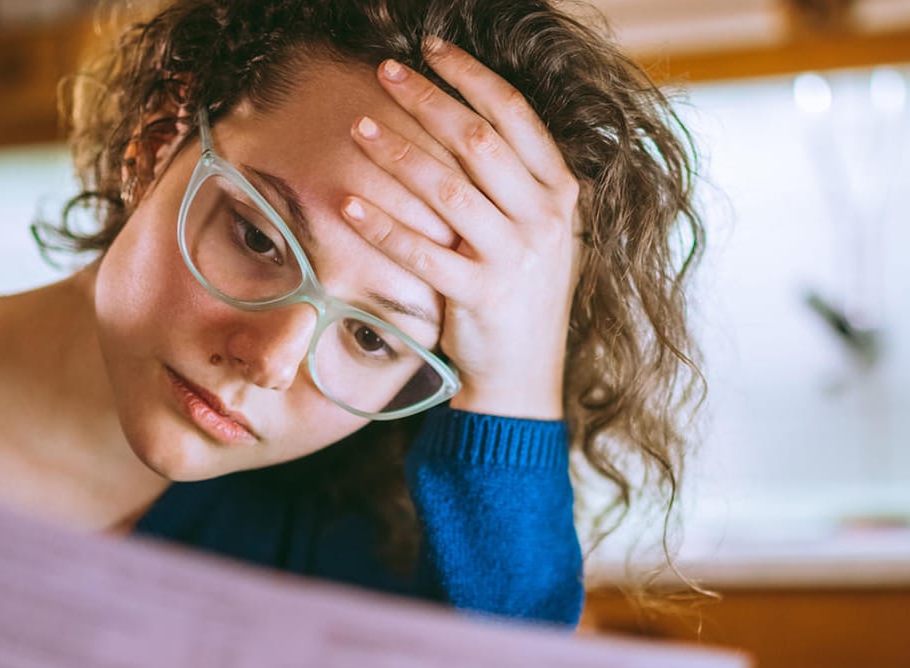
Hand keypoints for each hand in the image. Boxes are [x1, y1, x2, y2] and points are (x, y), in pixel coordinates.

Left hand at [344, 37, 580, 420]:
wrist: (525, 377)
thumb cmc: (519, 296)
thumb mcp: (537, 232)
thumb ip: (514, 181)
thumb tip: (462, 116)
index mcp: (560, 195)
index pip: (515, 116)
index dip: (470, 76)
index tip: (430, 49)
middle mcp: (544, 221)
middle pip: (478, 141)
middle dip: (428, 99)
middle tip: (385, 73)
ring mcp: (515, 260)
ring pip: (448, 190)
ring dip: (398, 154)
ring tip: (359, 128)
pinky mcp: (481, 297)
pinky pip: (423, 253)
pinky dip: (382, 226)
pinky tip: (348, 204)